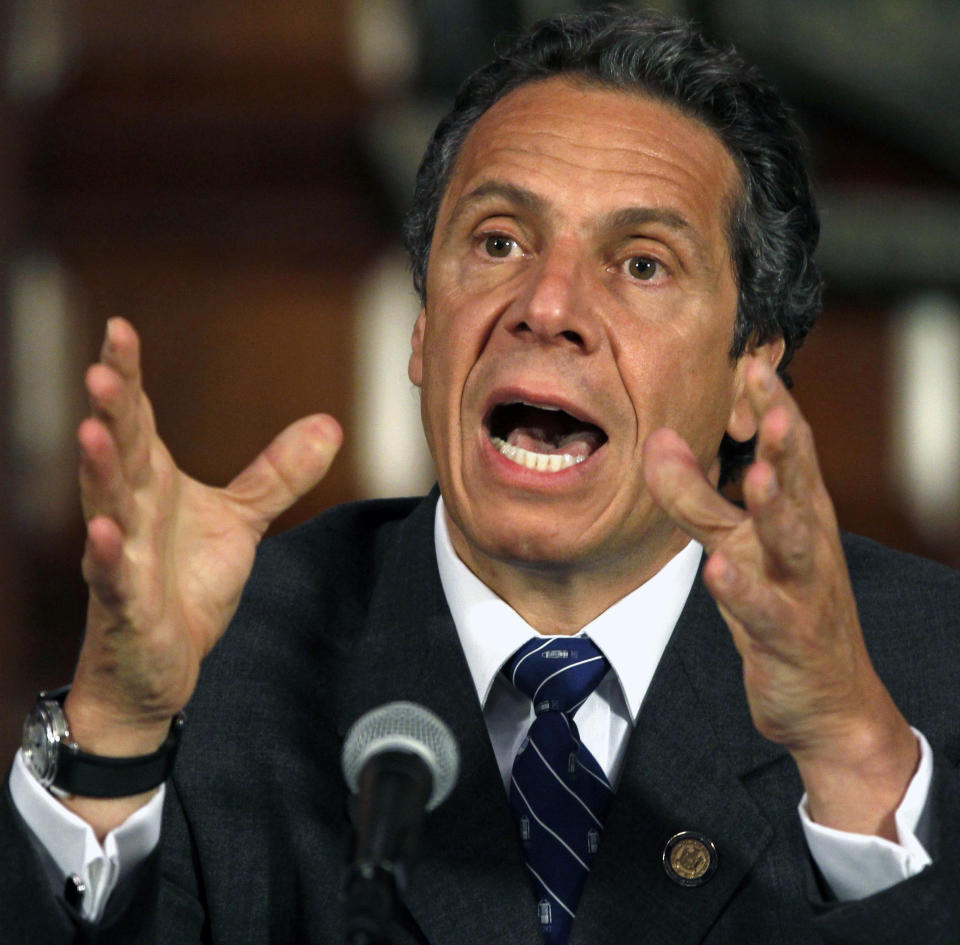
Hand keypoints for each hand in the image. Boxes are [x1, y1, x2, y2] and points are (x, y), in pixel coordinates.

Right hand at [68, 318, 341, 757]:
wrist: (160, 660)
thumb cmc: (185, 583)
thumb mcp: (241, 521)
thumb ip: (277, 473)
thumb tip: (331, 423)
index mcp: (151, 483)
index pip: (136, 420)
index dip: (126, 376)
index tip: (118, 328)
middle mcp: (130, 511)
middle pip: (118, 452)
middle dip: (109, 411)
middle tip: (102, 369)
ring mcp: (122, 557)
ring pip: (106, 507)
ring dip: (99, 471)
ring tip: (92, 430)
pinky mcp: (126, 604)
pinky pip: (115, 577)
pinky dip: (109, 556)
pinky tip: (106, 532)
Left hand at [644, 358, 917, 837]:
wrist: (825, 699)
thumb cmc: (778, 605)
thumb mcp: (733, 543)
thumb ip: (696, 494)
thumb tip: (658, 439)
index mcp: (796, 512)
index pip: (787, 449)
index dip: (772, 406)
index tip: (753, 359)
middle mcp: (804, 542)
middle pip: (797, 482)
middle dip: (784, 439)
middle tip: (771, 395)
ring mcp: (801, 588)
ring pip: (791, 540)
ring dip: (776, 505)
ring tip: (759, 474)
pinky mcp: (787, 636)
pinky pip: (765, 611)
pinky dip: (744, 591)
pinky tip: (721, 571)